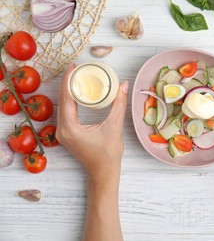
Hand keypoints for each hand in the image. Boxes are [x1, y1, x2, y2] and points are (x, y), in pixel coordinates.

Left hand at [56, 63, 128, 183]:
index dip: (69, 80)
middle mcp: (62, 129)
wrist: (103, 173)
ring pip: (63, 106)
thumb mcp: (114, 127)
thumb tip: (123, 85)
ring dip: (69, 92)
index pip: (66, 97)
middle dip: (68, 83)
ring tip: (78, 78)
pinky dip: (71, 101)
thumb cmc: (108, 155)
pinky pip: (66, 113)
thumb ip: (119, 104)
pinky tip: (78, 94)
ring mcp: (63, 133)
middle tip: (77, 69)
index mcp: (69, 127)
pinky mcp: (67, 134)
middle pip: (62, 100)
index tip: (73, 66)